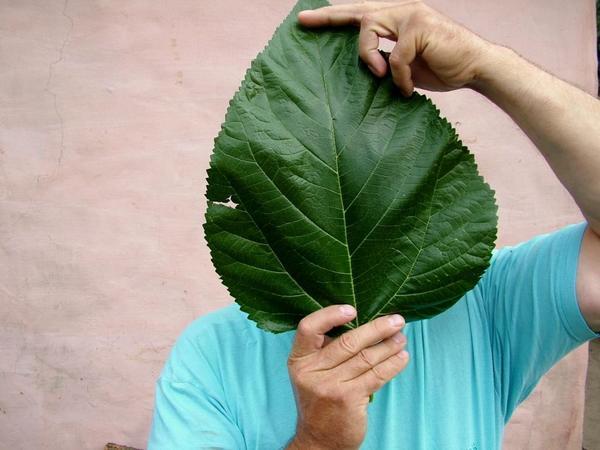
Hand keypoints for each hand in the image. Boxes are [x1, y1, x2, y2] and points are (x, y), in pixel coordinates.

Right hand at [286, 305, 408, 449]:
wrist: (318, 440)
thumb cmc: (319, 400)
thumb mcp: (311, 374)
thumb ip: (326, 350)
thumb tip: (362, 322)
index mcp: (299, 360)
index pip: (308, 328)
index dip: (330, 315)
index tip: (352, 309)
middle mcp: (311, 371)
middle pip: (347, 342)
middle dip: (377, 328)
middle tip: (397, 320)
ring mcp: (330, 385)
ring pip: (366, 358)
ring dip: (389, 346)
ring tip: (402, 337)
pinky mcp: (348, 398)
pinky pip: (376, 376)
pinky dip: (392, 364)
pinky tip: (402, 357)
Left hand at [298, 1, 492, 95]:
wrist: (476, 68)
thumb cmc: (442, 68)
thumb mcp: (405, 67)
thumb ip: (384, 61)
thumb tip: (365, 70)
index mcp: (396, 19)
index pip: (360, 14)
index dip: (334, 16)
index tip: (307, 20)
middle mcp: (401, 10)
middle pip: (358, 10)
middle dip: (328, 16)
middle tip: (302, 20)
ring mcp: (411, 14)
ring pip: (370, 28)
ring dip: (370, 57)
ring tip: (381, 76)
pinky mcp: (420, 27)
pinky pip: (395, 56)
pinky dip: (399, 77)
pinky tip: (406, 88)